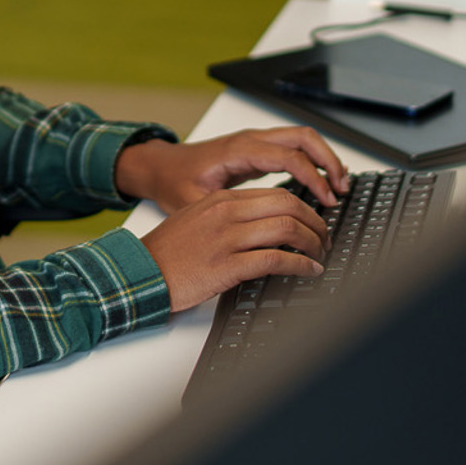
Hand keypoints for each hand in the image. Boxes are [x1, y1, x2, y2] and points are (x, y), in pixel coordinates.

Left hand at [115, 127, 348, 213]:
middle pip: (302, 136)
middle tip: (343, 189)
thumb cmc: (174, 182)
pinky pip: (291, 145)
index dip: (314, 177)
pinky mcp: (255, 149)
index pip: (288, 156)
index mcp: (238, 150)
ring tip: (339, 186)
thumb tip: (256, 238)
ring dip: (323, 157)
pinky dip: (311, 159)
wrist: (159, 167)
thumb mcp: (196, 202)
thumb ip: (227, 215)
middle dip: (329, 160)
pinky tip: (320, 182)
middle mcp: (249, 140)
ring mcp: (254, 141)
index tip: (328, 201)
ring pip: (300, 137)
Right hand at [139, 186, 330, 311]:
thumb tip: (265, 226)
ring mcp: (227, 238)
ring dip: (313, 243)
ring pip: (287, 229)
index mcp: (221, 200)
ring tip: (320, 255)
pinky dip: (300, 265)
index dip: (304, 208)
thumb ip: (229, 216)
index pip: (276, 194)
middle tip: (324, 238)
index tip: (314, 222)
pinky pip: (275, 260)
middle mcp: (226, 213)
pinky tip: (308, 271)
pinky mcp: (227, 265)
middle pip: (288, 205)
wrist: (141, 270)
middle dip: (316, 222)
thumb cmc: (168, 250)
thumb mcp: (198, 219)